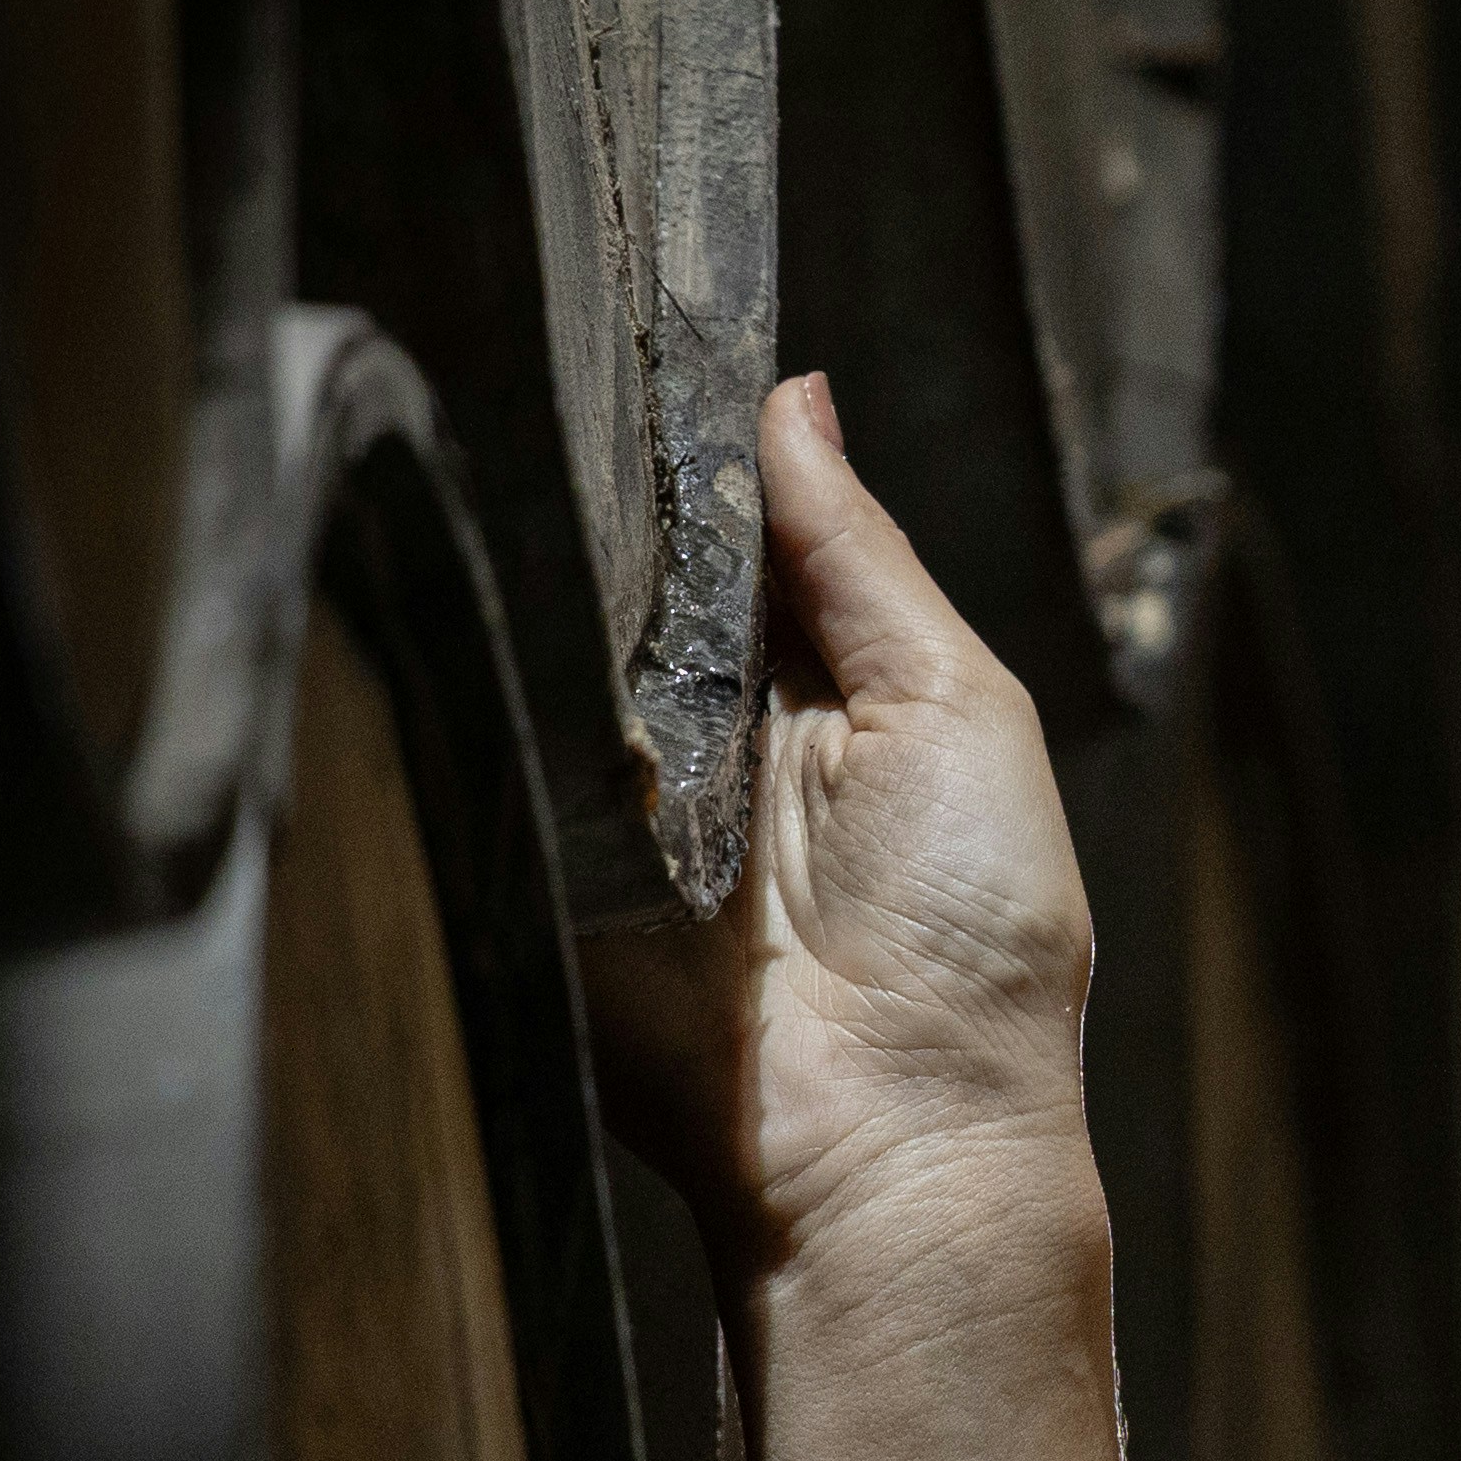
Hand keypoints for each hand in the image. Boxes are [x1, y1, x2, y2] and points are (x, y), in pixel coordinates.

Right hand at [585, 374, 1101, 1281]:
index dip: (699, 448)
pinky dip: (498, 683)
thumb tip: (794, 397)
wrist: (888, 1126)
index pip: (743, 533)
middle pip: (638, 575)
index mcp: (835, 684)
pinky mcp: (542, 854)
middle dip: (611, 498)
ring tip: (518, 477)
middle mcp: (720, 728)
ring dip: (549, 583)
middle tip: (574, 390)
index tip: (652, 333)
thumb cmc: (975, 929)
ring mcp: (621, 792)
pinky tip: (485, 603)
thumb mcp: (958, 704)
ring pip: (554, 644)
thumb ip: (865, 556)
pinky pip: (497, 741)